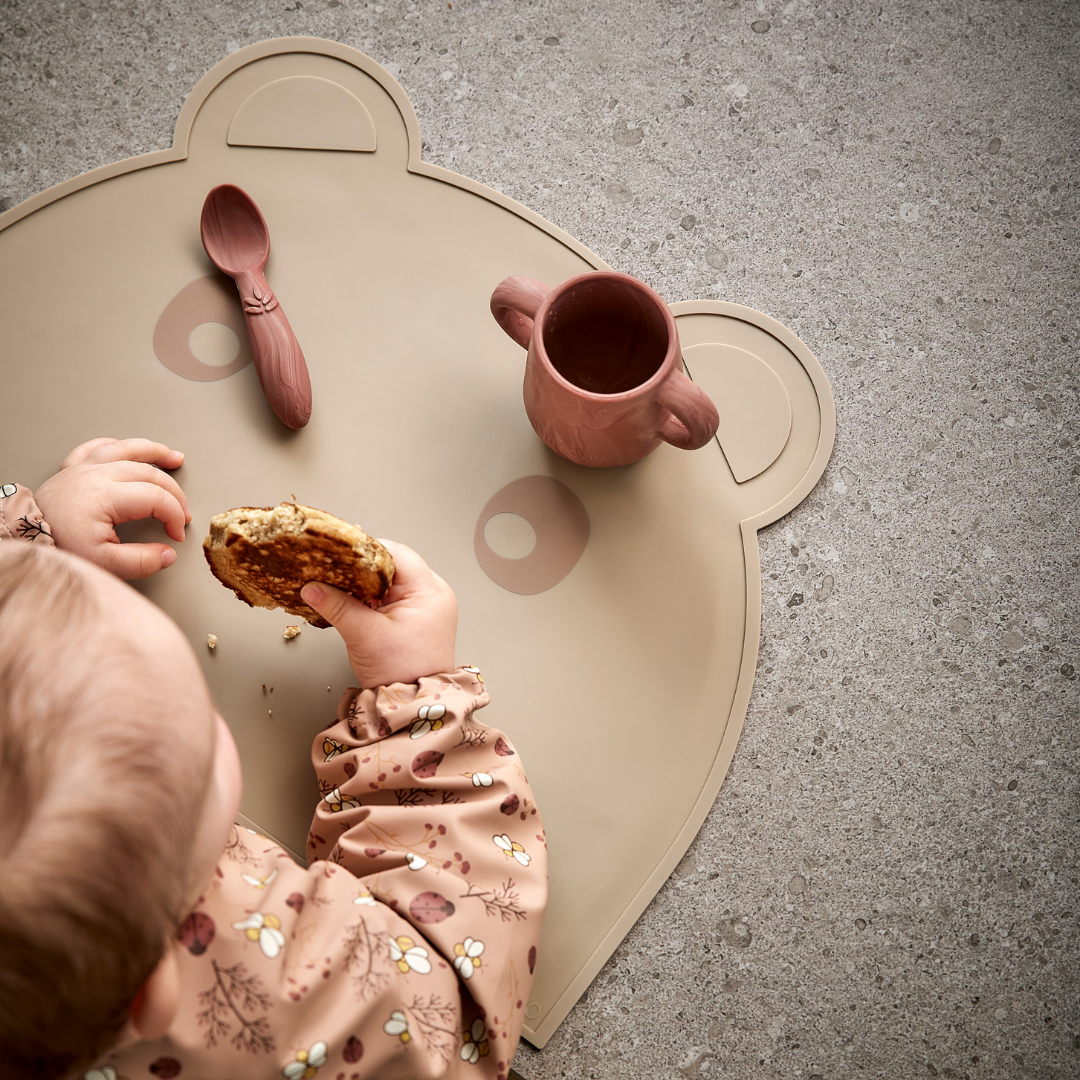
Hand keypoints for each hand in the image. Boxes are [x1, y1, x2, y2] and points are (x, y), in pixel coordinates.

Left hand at [34, 437, 191, 579]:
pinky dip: (118, 446)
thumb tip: (167, 554)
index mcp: (106, 496)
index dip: (175, 516)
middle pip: (149, 474)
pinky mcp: (72, 469)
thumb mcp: (104, 564)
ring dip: (154, 453)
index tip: (176, 535)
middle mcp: (96, 475)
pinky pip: (97, 447)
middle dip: (174, 494)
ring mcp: (83, 468)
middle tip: (182, 514)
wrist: (24, 539)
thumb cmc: (58, 548)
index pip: (157, 498)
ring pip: (127, 450)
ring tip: (174, 458)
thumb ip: (141, 561)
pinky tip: (129, 449)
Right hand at [301, 540, 457, 688]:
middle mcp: (434, 594)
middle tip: (335, 568)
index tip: (338, 552)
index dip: (365, 550)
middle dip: (363, 567)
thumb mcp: (363, 635)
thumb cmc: (401, 672)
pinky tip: (355, 600)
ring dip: (367, 582)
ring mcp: (429, 607)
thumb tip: (311, 587)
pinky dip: (375, 596)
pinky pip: (395, 596)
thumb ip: (336, 606)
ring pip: (393, 580)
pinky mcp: (420, 618)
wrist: (415, 705)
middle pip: (394, 564)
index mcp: (429, 591)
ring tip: (342, 584)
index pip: (395, 553)